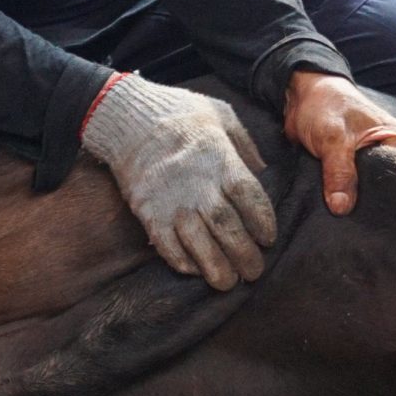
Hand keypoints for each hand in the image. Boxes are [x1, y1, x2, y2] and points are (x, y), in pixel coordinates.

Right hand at [82, 73, 277, 288]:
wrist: (127, 118)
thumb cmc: (180, 112)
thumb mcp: (221, 114)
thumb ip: (245, 143)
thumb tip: (263, 170)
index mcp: (218, 157)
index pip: (248, 195)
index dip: (262, 220)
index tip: (268, 238)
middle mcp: (196, 183)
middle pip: (226, 226)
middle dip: (244, 254)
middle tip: (254, 271)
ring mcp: (170, 200)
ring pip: (197, 242)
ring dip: (215, 267)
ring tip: (227, 283)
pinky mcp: (147, 211)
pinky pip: (165, 244)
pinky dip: (180, 261)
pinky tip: (194, 270)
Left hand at [282, 69, 395, 214]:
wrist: (300, 93)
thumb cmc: (326, 105)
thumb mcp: (334, 139)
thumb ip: (340, 173)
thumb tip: (342, 208)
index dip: (383, 194)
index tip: (369, 213)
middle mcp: (386, 150)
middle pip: (380, 185)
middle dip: (363, 198)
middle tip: (349, 214)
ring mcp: (367, 159)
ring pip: (361, 189)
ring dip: (348, 197)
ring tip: (338, 211)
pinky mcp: (348, 166)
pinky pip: (347, 187)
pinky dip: (338, 193)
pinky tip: (331, 204)